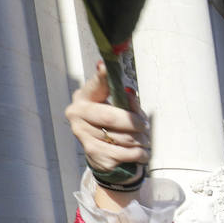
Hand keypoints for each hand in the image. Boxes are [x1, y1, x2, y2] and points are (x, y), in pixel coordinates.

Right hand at [64, 61, 149, 180]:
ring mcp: (83, 136)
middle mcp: (77, 115)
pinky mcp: (94, 155)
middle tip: (146, 126)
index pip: (95, 85)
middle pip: (111, 118)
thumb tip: (130, 94)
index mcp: (84, 97)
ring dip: (141, 140)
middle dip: (134, 123)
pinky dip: (140, 153)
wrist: (103, 152)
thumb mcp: (120, 107)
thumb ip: (127, 100)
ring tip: (144, 140)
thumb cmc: (113, 123)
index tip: (105, 67)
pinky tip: (142, 152)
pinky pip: (126, 154)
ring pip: (123, 138)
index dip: (101, 77)